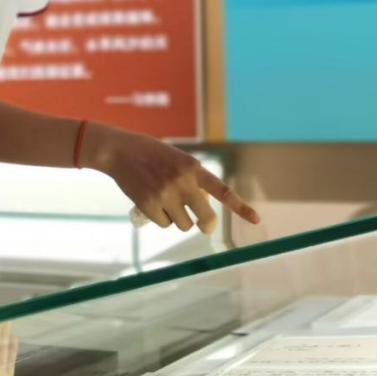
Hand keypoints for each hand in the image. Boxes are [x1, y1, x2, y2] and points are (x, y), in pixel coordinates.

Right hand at [84, 123, 260, 231]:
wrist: (119, 150)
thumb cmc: (151, 154)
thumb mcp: (177, 159)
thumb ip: (191, 179)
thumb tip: (198, 209)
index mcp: (193, 167)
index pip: (222, 190)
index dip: (240, 207)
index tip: (257, 220)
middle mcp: (182, 182)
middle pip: (205, 218)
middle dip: (205, 224)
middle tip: (201, 225)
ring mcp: (166, 195)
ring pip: (183, 224)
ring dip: (178, 219)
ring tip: (165, 201)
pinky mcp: (149, 205)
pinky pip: (165, 224)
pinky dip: (161, 218)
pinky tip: (151, 202)